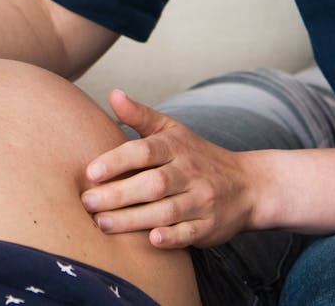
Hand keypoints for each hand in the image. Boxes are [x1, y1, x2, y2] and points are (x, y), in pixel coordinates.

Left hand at [81, 90, 260, 247]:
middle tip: (87, 202)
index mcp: (176, 147)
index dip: (117, 161)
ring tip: (102, 224)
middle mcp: (189, 172)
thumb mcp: (171, 130)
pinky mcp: (209, 225)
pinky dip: (172, 237)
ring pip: (166, 210)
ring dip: (133, 219)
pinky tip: (151, 240)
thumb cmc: (197, 156)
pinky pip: (190, 232)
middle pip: (153, 184)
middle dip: (118, 194)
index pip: (144, 151)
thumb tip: (113, 94)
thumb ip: (139, 115)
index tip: (90, 172)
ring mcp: (201, 200)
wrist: (248, 185)